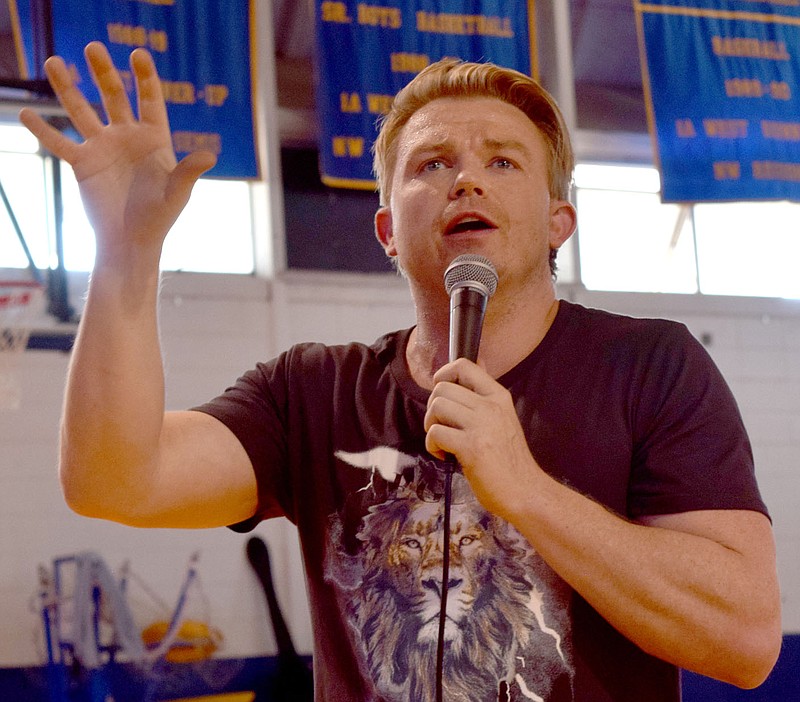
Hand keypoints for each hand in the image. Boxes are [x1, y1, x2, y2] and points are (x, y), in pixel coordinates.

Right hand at [19, 42, 215, 265]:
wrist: (132, 241)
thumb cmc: (159, 218)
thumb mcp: (178, 193)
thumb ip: (189, 171)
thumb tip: (210, 156)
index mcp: (153, 139)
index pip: (150, 101)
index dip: (145, 77)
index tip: (138, 54)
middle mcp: (127, 137)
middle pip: (113, 96)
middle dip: (103, 71)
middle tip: (93, 47)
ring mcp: (103, 148)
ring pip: (81, 111)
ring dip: (66, 87)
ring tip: (54, 61)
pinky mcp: (83, 164)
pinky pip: (59, 143)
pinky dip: (43, 130)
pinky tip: (25, 113)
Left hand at [424, 358, 540, 518]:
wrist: (525, 491)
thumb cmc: (509, 460)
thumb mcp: (503, 418)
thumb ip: (484, 396)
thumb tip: (472, 367)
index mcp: (498, 396)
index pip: (464, 365)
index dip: (444, 374)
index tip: (441, 393)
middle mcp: (491, 406)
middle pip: (442, 388)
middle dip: (433, 408)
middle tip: (442, 426)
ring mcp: (482, 426)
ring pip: (436, 407)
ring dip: (431, 426)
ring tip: (443, 441)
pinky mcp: (471, 447)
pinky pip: (436, 433)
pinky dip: (432, 446)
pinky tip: (445, 456)